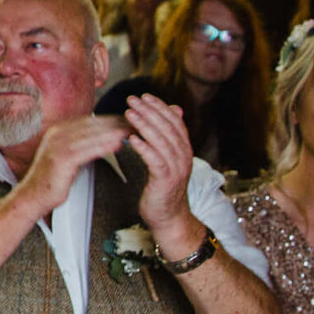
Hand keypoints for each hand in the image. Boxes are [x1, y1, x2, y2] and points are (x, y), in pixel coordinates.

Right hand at [11, 114, 131, 221]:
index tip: (129, 120)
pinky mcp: (60, 159)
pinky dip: (103, 146)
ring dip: (113, 132)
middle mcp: (57, 134)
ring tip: (132, 130)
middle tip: (137, 122)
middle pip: (92, 125)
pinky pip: (86, 150)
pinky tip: (117, 144)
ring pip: (91, 135)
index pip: (90, 121)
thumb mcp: (65, 157)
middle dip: (116, 123)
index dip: (111, 119)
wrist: (31, 196)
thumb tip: (101, 139)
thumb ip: (79, 145)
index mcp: (58, 131)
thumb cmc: (51, 180)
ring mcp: (57, 145)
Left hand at [123, 94, 199, 235]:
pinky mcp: (166, 181)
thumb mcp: (166, 160)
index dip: (160, 107)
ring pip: (162, 141)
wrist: (169, 218)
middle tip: (132, 100)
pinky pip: (155, 160)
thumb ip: (166, 139)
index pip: (175, 121)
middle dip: (150, 111)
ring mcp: (176, 169)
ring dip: (145, 125)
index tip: (144, 96)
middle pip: (168, 128)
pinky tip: (132, 138)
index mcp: (184, 150)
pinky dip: (144, 147)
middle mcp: (184, 157)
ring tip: (130, 113)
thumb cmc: (163, 188)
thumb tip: (172, 112)